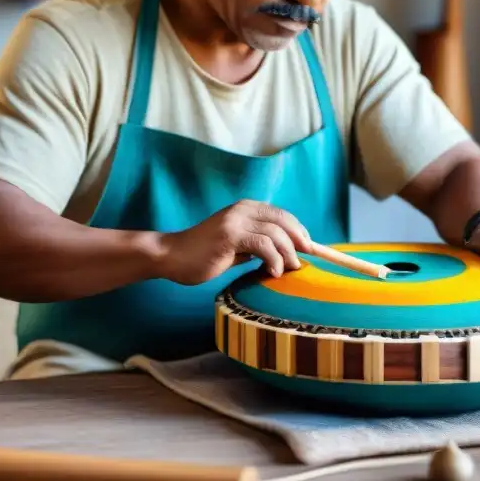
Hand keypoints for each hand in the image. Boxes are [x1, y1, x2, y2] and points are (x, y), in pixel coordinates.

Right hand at [157, 199, 312, 284]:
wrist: (172, 256)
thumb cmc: (203, 254)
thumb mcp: (235, 246)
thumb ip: (256, 245)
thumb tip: (283, 254)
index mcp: (246, 208)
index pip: (282, 214)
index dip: (298, 230)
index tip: (307, 248)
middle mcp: (243, 209)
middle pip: (284, 220)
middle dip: (299, 241)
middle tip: (302, 260)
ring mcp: (236, 221)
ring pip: (276, 233)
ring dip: (287, 254)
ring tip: (287, 270)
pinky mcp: (230, 235)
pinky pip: (263, 245)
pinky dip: (273, 260)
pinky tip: (272, 272)